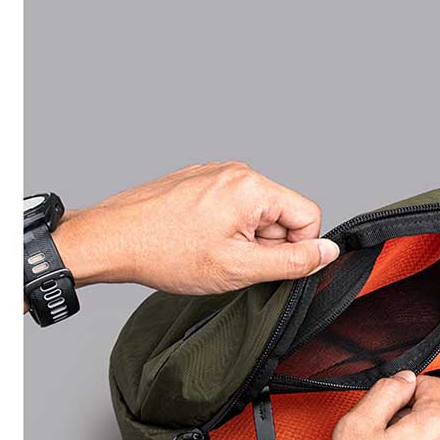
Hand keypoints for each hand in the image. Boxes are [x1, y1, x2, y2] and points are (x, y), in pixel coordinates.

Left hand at [51, 162, 338, 294]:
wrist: (112, 240)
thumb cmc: (167, 253)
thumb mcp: (241, 267)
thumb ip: (293, 261)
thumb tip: (328, 253)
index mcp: (253, 187)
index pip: (309, 217)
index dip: (297, 249)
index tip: (267, 266)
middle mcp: (237, 172)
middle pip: (281, 215)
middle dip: (265, 245)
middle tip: (232, 262)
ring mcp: (215, 174)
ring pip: (255, 215)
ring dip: (243, 240)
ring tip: (210, 253)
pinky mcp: (198, 182)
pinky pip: (230, 209)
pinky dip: (222, 230)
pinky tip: (197, 243)